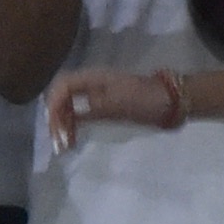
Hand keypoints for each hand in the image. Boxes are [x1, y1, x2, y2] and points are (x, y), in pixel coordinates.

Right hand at [43, 65, 185, 147]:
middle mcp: (90, 83)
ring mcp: (95, 94)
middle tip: (58, 142)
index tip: (55, 130)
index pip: (62, 86)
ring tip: (63, 146)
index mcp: (92, 77)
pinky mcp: (101, 106)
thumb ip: (92, 108)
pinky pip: (78, 114)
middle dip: (55, 118)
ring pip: (68, 106)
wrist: (169, 101)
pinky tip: (72, 139)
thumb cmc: (145, 99)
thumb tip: (69, 113)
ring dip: (62, 124)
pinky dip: (72, 126)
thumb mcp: (119, 104)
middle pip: (61, 96)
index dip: (54, 106)